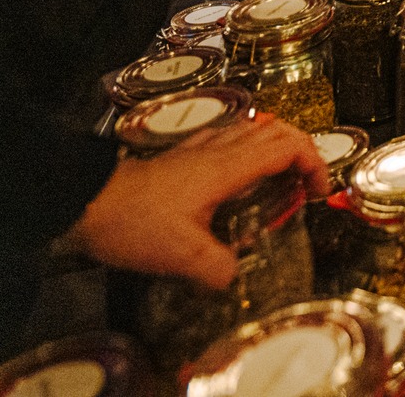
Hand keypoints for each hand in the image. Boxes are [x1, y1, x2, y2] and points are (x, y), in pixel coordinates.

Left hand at [67, 114, 328, 286]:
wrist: (87, 201)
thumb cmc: (132, 222)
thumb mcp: (180, 256)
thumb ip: (217, 268)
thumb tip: (234, 276)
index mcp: (226, 168)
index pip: (287, 147)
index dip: (314, 163)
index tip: (317, 192)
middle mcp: (217, 150)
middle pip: (277, 129)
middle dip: (304, 151)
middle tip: (307, 184)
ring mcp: (199, 148)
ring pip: (254, 128)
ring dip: (278, 147)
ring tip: (282, 178)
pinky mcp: (184, 155)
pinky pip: (230, 138)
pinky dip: (250, 147)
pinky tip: (241, 174)